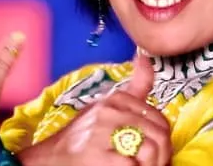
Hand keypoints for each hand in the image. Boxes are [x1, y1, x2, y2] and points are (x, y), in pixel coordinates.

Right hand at [20, 53, 171, 165]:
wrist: (52, 159)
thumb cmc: (83, 138)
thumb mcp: (107, 107)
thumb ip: (134, 87)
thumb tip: (145, 58)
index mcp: (115, 99)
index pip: (159, 120)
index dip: (161, 139)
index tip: (153, 150)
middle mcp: (108, 111)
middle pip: (158, 135)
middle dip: (159, 155)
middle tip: (146, 163)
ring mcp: (101, 132)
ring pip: (150, 150)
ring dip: (148, 164)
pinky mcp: (97, 155)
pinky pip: (132, 165)